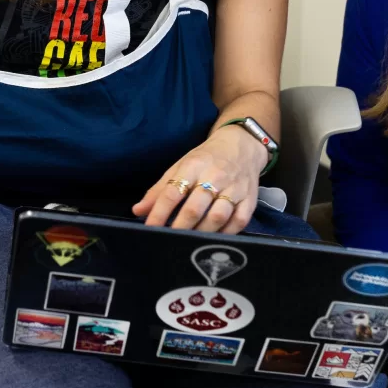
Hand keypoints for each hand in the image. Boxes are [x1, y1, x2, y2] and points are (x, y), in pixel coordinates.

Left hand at [132, 124, 268, 234]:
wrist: (242, 145)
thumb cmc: (206, 159)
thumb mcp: (181, 166)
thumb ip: (160, 190)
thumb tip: (138, 211)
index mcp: (194, 166)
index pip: (173, 191)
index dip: (159, 212)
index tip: (150, 228)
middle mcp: (215, 176)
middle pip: (195, 207)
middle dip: (180, 226)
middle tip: (169, 241)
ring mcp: (235, 188)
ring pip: (218, 216)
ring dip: (202, 232)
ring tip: (190, 243)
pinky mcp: (249, 199)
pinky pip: (239, 221)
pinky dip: (226, 233)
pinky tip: (215, 238)